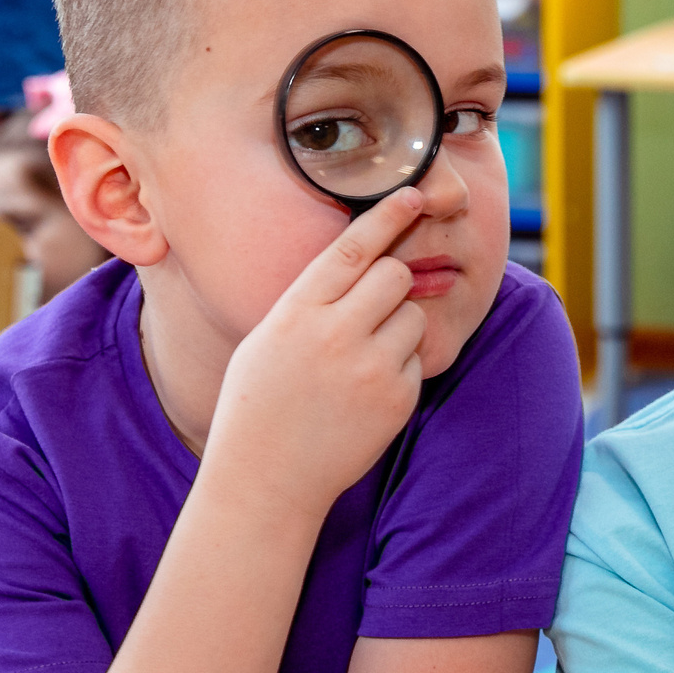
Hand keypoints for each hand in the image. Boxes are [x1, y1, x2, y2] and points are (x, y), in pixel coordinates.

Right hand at [203, 188, 429, 511]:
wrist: (266, 478)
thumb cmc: (259, 402)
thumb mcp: (268, 337)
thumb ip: (313, 299)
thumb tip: (366, 260)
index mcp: (296, 311)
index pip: (353, 247)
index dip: (388, 214)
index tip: (413, 194)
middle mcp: (335, 334)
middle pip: (394, 274)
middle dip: (391, 281)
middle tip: (372, 305)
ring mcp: (370, 369)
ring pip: (411, 316)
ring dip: (397, 325)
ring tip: (361, 359)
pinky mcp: (396, 400)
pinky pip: (414, 360)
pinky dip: (398, 369)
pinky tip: (364, 394)